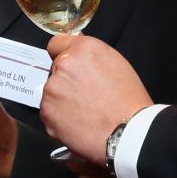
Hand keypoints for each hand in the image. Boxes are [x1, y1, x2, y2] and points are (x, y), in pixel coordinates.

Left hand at [41, 35, 151, 165]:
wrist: (128, 133)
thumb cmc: (129, 101)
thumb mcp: (117, 65)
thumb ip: (92, 57)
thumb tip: (79, 54)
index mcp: (83, 49)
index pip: (56, 44)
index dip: (63, 55)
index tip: (69, 66)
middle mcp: (64, 65)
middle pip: (55, 70)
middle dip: (66, 81)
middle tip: (86, 95)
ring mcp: (52, 89)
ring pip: (52, 92)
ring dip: (62, 100)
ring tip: (85, 112)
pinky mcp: (47, 112)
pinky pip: (50, 112)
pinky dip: (60, 118)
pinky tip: (79, 123)